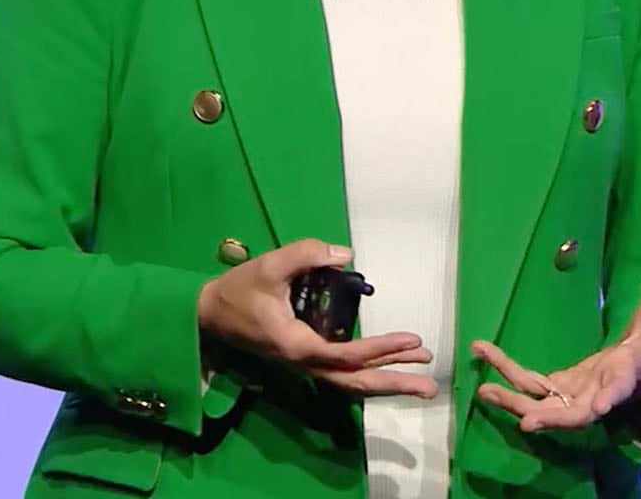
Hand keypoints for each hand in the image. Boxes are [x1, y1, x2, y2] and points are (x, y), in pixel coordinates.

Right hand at [198, 238, 437, 398]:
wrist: (210, 313)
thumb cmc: (239, 291)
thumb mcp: (269, 266)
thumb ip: (305, 254)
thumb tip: (345, 253)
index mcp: (297, 345)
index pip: (347, 355)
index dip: (381, 348)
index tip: (411, 340)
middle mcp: (305, 362)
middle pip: (355, 382)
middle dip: (393, 383)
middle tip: (430, 385)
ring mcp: (305, 364)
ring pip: (351, 382)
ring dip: (386, 382)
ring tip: (421, 382)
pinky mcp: (305, 358)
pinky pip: (342, 373)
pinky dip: (368, 374)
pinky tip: (390, 367)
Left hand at [473, 268, 640, 432]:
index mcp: (625, 374)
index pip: (620, 388)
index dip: (610, 398)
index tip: (600, 408)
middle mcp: (599, 392)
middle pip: (574, 413)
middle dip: (550, 417)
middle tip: (524, 420)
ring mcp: (578, 392)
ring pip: (545, 403)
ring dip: (516, 400)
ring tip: (485, 390)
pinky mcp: (563, 385)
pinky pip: (532, 384)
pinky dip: (509, 374)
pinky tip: (484, 358)